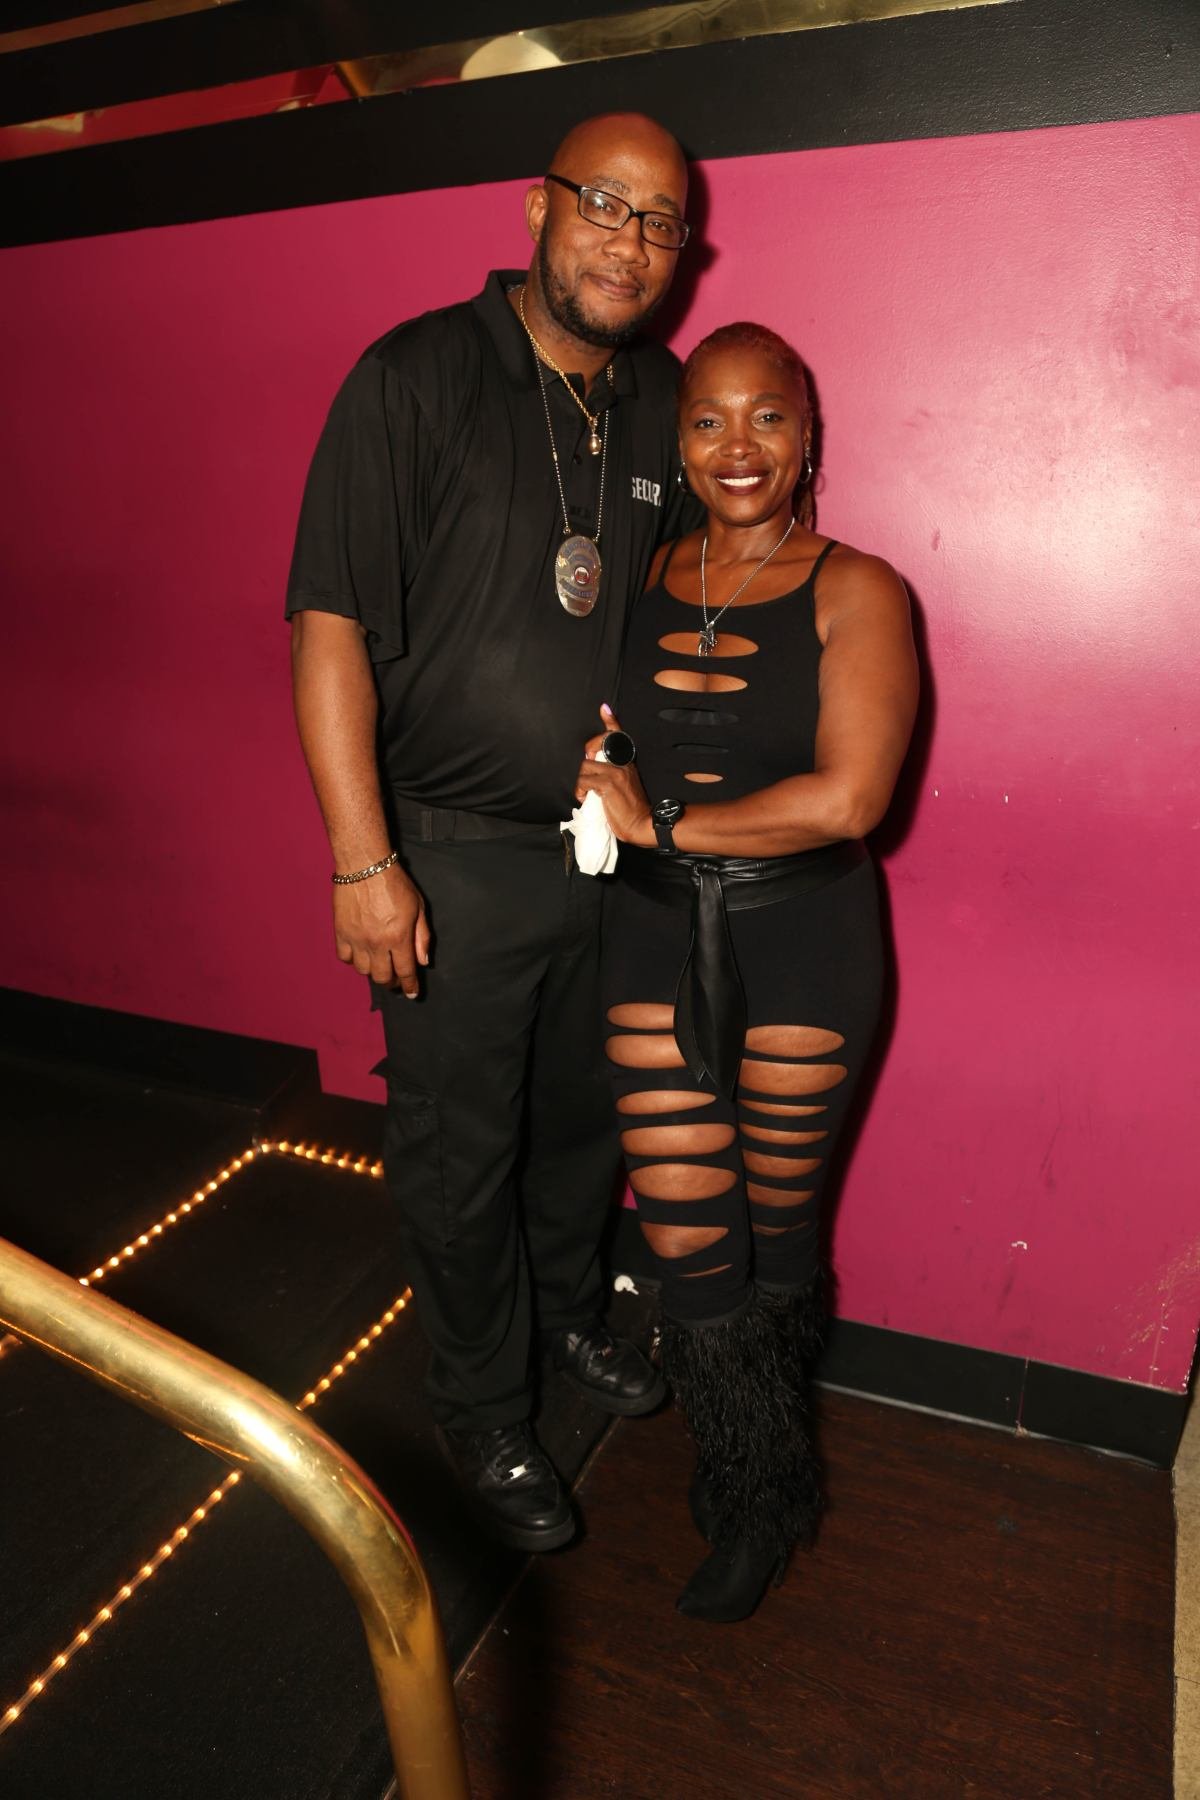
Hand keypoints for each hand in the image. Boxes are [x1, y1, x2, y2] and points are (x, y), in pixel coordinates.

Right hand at [333, 862, 430, 997]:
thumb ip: (422, 936)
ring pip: (363, 971)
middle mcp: (376, 943)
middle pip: (382, 977)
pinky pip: (345, 957)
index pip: (405, 972)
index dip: (410, 986)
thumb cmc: (395, 883)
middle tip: (395, 980)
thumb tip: (422, 961)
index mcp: (398, 937)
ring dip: (373, 971)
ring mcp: (356, 939)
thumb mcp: (418, 907)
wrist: (364, 866)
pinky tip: (361, 953)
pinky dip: (353, 960)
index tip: (412, 993)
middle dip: (392, 982)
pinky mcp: (340, 932)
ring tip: (379, 963)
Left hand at [575, 705, 654, 847]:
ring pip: (585, 766)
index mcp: (627, 762)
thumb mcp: (623, 787)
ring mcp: (615, 772)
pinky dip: (579, 790)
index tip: (604, 709)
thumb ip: (610, 776)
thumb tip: (590, 774)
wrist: (642, 824)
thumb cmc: (630, 809)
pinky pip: (583, 780)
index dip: (610, 722)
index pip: (618, 737)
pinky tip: (584, 798)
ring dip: (579, 780)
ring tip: (583, 793)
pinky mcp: (608, 783)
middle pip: (595, 747)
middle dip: (584, 757)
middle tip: (583, 776)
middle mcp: (622, 763)